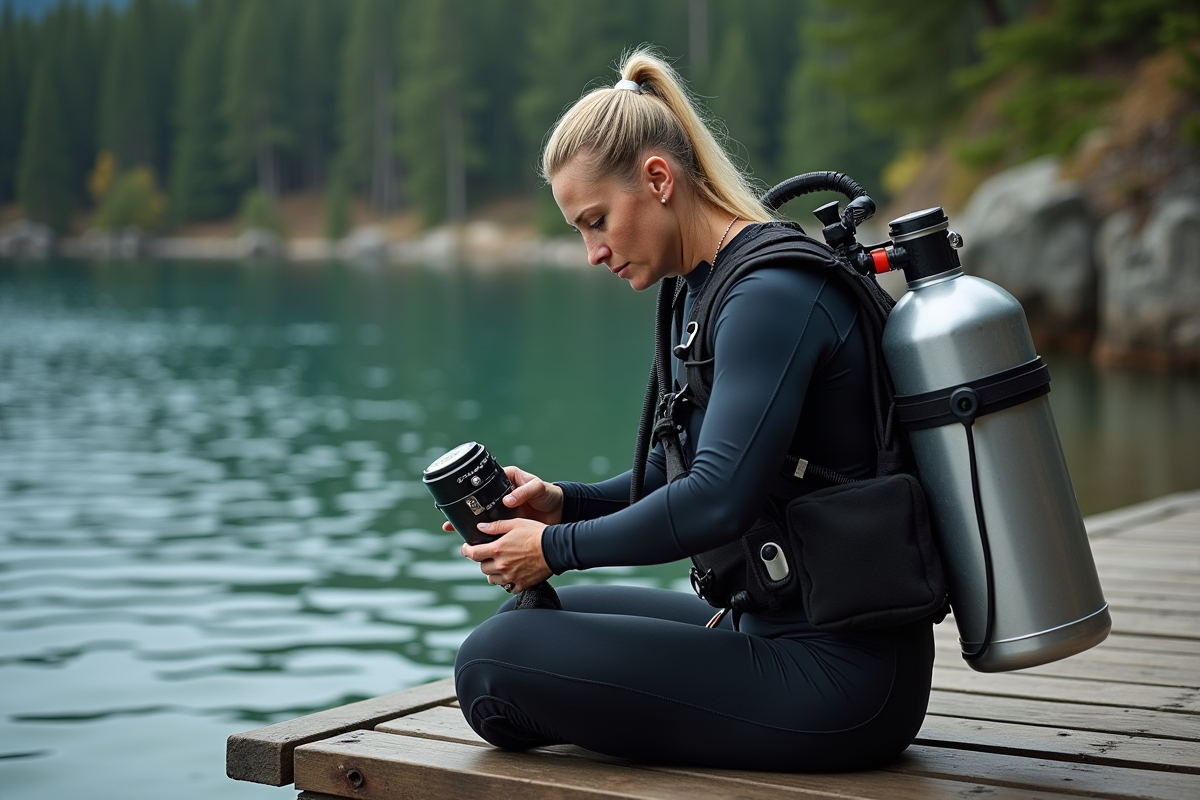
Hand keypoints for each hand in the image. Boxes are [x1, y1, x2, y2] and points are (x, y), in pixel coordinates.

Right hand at [441, 466, 562, 533]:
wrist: (561, 512)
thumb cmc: (549, 495)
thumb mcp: (537, 488)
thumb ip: (524, 492)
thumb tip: (507, 500)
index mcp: (505, 482)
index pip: (482, 486)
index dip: (469, 493)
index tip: (458, 500)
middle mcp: (501, 497)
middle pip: (477, 504)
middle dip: (463, 512)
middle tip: (450, 519)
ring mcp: (503, 512)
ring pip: (482, 519)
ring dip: (469, 526)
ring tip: (455, 530)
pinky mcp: (508, 525)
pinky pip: (492, 531)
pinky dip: (483, 536)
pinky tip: (474, 542)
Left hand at [460, 517, 551, 593]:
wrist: (556, 549)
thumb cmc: (537, 533)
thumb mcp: (515, 524)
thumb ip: (495, 526)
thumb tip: (480, 527)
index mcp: (497, 550)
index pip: (472, 554)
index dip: (466, 550)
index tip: (467, 549)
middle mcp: (501, 565)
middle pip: (482, 567)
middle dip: (484, 560)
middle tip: (491, 554)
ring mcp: (510, 577)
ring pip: (492, 579)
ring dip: (494, 572)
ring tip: (502, 564)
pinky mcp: (521, 585)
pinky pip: (507, 587)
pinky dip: (507, 582)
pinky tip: (513, 573)